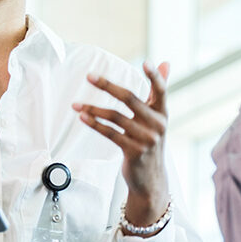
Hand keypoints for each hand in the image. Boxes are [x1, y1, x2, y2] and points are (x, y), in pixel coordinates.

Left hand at [75, 62, 170, 226]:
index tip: (145, 62)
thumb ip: (159, 91)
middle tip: (89, 76)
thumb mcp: (158, 118)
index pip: (161, 90)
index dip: (154, 77)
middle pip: (130, 98)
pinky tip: (83, 117)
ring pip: (115, 117)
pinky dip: (95, 124)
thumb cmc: (151, 142)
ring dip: (93, 108)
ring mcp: (146, 139)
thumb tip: (164, 62)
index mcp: (163, 113)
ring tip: (76, 104)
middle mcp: (157, 125)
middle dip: (107, 86)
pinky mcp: (133, 152)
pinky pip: (110, 133)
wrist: (151, 179)